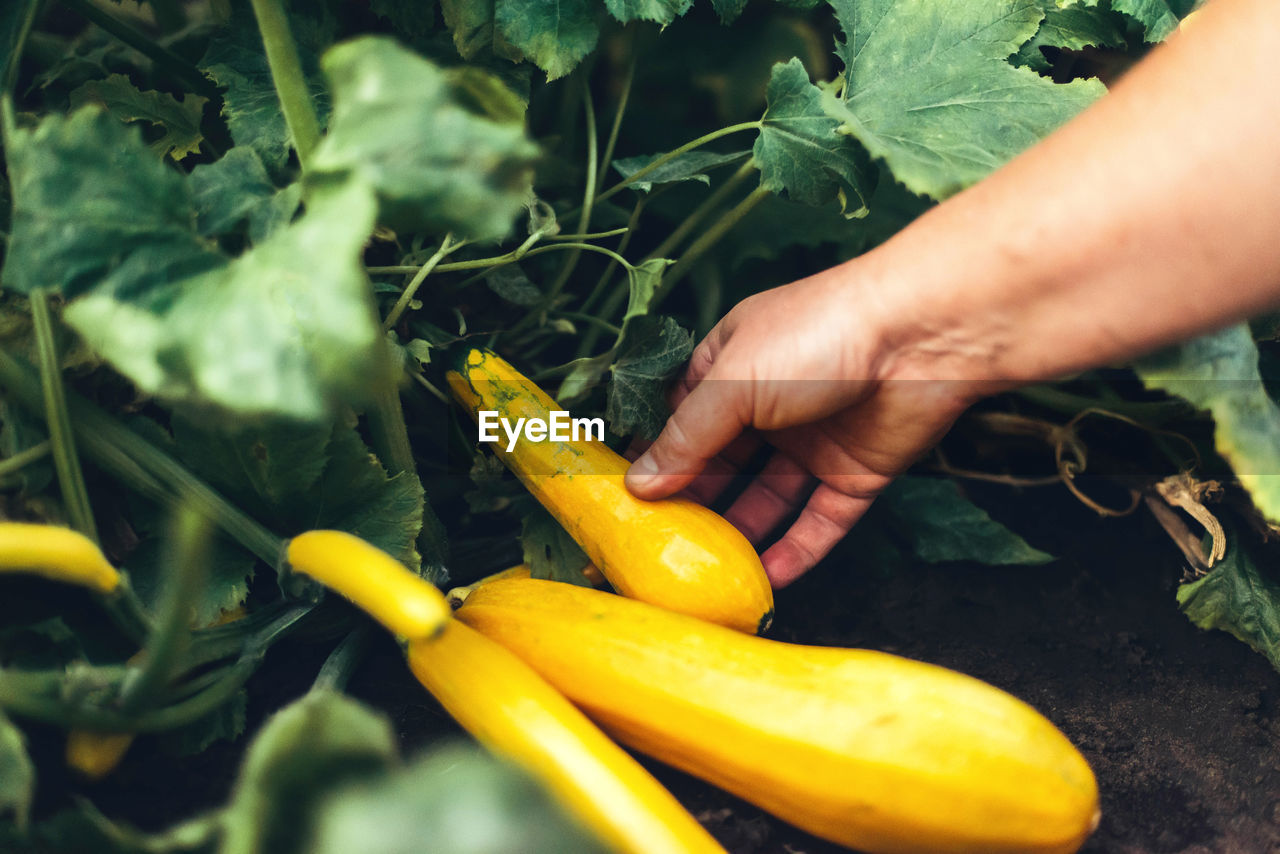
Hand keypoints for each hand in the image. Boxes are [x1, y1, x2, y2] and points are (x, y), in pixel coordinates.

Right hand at [624, 260, 979, 586]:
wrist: (924, 336)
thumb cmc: (818, 334)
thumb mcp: (733, 383)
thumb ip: (686, 437)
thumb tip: (639, 484)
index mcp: (731, 366)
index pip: (682, 419)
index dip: (657, 459)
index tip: (626, 503)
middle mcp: (768, 404)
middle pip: (721, 464)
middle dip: (693, 505)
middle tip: (659, 549)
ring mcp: (812, 440)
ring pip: (768, 498)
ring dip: (740, 534)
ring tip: (706, 575)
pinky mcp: (856, 473)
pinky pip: (819, 521)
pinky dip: (796, 551)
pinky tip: (768, 581)